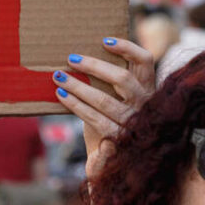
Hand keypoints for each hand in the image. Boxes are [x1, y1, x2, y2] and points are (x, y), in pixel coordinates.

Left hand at [58, 38, 156, 180]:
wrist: (114, 163)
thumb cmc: (110, 122)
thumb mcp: (113, 98)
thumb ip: (107, 80)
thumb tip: (79, 56)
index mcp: (146, 87)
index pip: (146, 61)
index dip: (128, 47)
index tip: (104, 40)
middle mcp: (145, 104)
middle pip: (123, 78)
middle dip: (94, 66)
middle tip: (70, 59)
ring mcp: (134, 122)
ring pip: (105, 100)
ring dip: (78, 86)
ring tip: (58, 77)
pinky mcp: (120, 138)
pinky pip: (95, 119)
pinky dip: (76, 106)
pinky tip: (62, 96)